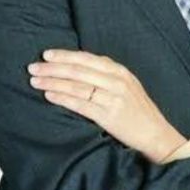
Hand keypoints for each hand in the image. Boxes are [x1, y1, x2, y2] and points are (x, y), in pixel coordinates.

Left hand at [27, 49, 186, 162]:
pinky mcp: (109, 115)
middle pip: (78, 70)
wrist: (156, 134)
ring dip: (53, 82)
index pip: (87, 59)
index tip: (47, 55)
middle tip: (33, 67)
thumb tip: (80, 67)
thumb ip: (107, 76)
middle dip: (53, 68)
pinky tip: (49, 95)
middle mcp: (117, 81)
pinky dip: (63, 98)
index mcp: (120, 72)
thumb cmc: (139, 112)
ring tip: (35, 81)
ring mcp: (113, 98)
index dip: (65, 55)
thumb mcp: (128, 86)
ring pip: (77, 85)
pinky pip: (81, 104)